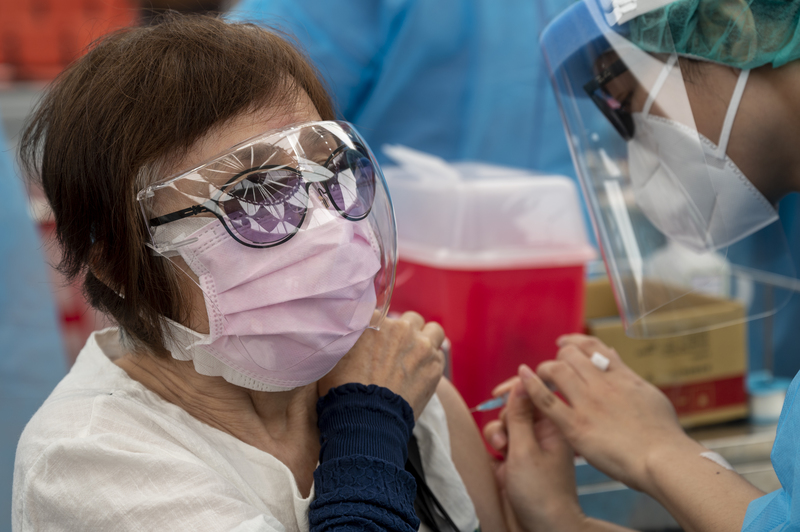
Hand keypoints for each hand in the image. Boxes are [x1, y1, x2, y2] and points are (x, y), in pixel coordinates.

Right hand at [318, 311, 445, 417]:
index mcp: (373, 320)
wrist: (365, 418)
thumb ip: (346, 338)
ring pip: (433, 330)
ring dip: (426, 340)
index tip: (377, 341)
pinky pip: (439, 355)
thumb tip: (348, 332)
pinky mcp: (435, 365)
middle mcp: (400, 327)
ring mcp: (421, 344)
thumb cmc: (343, 389)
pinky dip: (432, 361)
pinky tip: (421, 374)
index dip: (380, 328)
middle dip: (406, 332)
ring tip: (417, 357)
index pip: (381, 312)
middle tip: (397, 351)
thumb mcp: (334, 356)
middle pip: (410, 320)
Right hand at [483, 381, 585, 531]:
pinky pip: (500, 441)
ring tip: (502, 452)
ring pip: (504, 424)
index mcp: (554, 424)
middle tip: (507, 439)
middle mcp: (542, 432)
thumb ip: (519, 414)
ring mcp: (529, 446)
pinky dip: (495, 448)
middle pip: (515, 407)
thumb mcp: (526, 449)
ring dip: (497, 434)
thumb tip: (522, 379)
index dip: (516, 389)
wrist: (544, 529)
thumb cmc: (542, 494)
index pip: (535, 392)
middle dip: (505, 419)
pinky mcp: (516, 459)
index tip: (498, 394)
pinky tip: (498, 462)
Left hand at [511, 334, 690, 491]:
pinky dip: (530, 387)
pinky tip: (521, 380)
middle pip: (569, 355)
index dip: (574, 342)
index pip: (592, 347)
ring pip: (555, 371)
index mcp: (621, 376)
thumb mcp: (650, 395)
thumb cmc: (663, 435)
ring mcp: (587, 403)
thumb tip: (614, 359)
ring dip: (543, 371)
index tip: (563, 343)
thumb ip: (628, 377)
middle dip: (558, 359)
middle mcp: (602, 384)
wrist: (664, 459)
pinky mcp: (575, 426)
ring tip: (538, 379)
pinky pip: (545, 400)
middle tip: (552, 371)